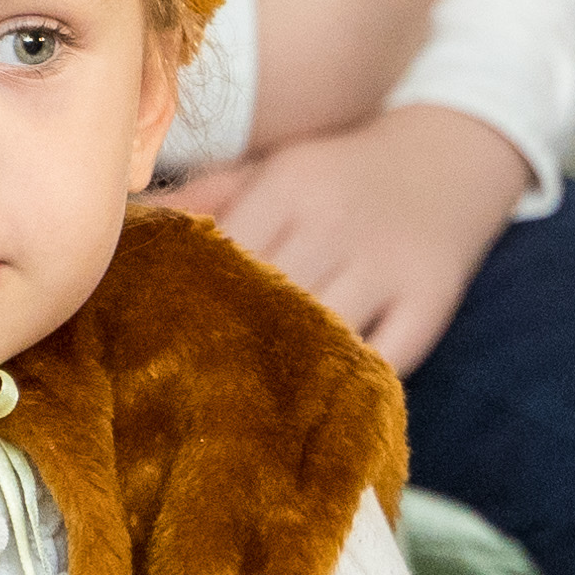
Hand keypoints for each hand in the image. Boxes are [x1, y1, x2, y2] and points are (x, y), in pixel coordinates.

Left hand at [156, 104, 526, 373]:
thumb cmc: (337, 174)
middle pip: (270, 301)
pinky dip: (353, 385)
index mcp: (289, 187)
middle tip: (182, 397)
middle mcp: (337, 224)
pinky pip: (388, 358)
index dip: (187, 302)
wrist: (449, 156)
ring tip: (238, 419)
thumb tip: (125, 231)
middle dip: (227, 347)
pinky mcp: (429, 300)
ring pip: (325, 333)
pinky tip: (317, 410)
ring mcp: (387, 265)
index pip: (226, 255)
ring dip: (286, 374)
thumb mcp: (271, 167)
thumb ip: (200, 200)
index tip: (150, 343)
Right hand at [249, 0, 443, 150]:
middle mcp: (422, 29)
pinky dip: (334, 66)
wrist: (291, 59)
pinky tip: (299, 54)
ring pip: (382, 46)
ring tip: (310, 20)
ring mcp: (394, 72)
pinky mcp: (362, 105)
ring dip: (356, 34)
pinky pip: (352, 76)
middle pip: (409, 7)